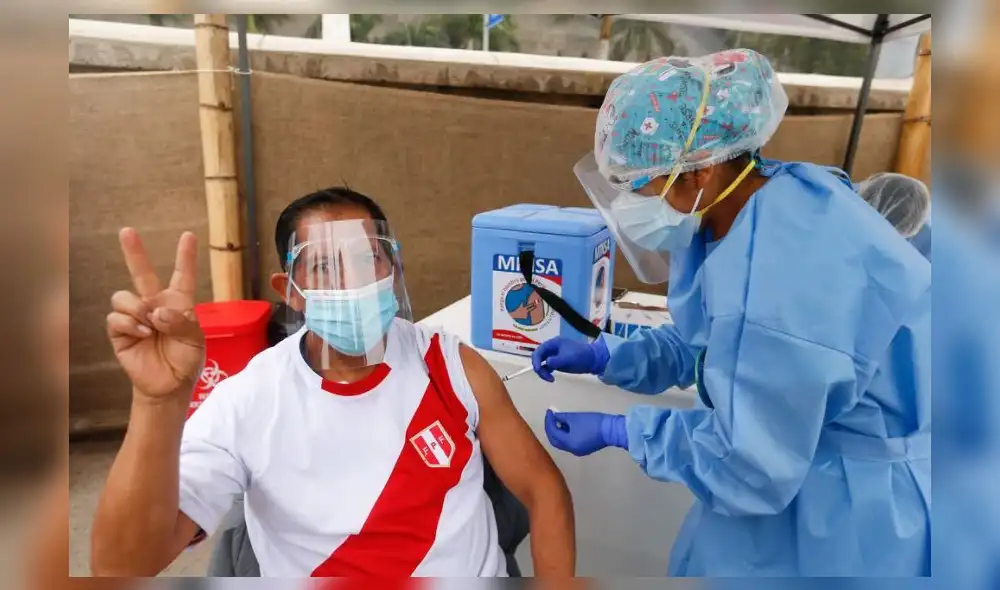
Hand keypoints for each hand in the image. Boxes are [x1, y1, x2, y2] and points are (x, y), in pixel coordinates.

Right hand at [106, 228, 204, 400]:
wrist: (170, 385)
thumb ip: (181, 323)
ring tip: (150, 324)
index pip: (183, 276)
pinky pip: (116, 317)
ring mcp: (136, 316)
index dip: (185, 257)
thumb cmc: (186, 360)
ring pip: (123, 296)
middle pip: (142, 273)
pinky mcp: (120, 332)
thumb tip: (157, 311)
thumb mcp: (195, 341)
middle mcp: (155, 304)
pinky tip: (143, 333)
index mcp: (179, 303)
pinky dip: (129, 323)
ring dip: (136, 307)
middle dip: (134, 252)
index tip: (188, 235)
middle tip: (127, 230)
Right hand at [532, 337, 609, 381]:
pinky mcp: (557, 362)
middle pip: (538, 357)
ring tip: (551, 379)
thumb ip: (555, 361)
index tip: (538, 370)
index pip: (538, 351)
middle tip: (546, 377)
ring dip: (543, 372)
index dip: (535, 361)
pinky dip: (547, 373)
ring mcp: (554, 355)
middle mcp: (551, 348)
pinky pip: (547, 367)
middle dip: (539, 368)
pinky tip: (552, 378)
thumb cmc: (581, 356)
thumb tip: (546, 363)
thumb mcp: (568, 359)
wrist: (593, 360)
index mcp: (553, 343)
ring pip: (542, 364)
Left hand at [544, 410, 626, 456]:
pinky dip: (566, 435)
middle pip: (555, 440)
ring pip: (563, 442)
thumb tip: (554, 416)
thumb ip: (561, 417)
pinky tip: (567, 426)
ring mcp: (578, 451)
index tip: (549, 411)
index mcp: (568, 443)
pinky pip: (570, 442)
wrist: (611, 430)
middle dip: (551, 429)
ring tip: (558, 419)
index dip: (549, 421)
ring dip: (558, 432)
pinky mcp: (584, 448)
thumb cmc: (592, 423)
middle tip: (550, 417)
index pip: (553, 432)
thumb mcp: (575, 418)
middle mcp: (572, 450)